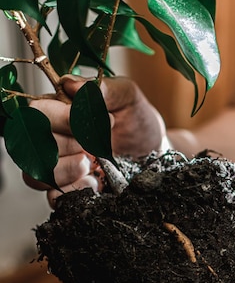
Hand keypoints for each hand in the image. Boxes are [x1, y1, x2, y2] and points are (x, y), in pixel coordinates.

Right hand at [24, 75, 167, 205]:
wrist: (153, 152)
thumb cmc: (136, 120)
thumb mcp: (127, 97)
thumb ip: (104, 88)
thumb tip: (72, 85)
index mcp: (57, 109)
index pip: (37, 112)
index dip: (64, 118)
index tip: (102, 120)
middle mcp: (50, 138)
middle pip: (33, 145)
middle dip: (68, 145)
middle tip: (98, 143)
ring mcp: (57, 167)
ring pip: (34, 174)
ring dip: (65, 170)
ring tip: (91, 164)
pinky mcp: (68, 190)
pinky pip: (53, 198)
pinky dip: (73, 191)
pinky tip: (94, 182)